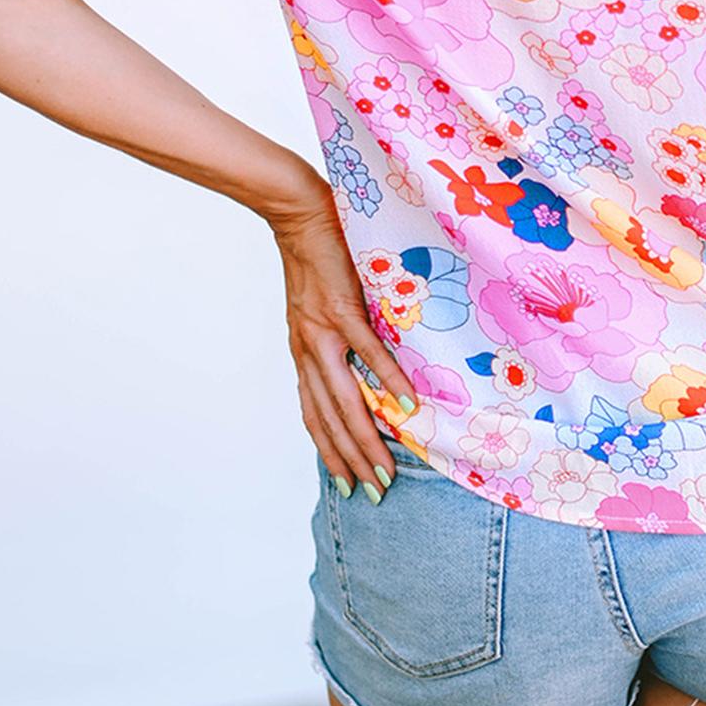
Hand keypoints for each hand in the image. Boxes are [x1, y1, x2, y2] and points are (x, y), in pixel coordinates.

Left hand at [271, 198, 419, 502]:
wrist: (298, 214)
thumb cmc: (314, 255)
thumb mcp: (315, 307)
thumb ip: (333, 336)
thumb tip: (360, 361)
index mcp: (303, 352)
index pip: (314, 414)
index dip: (329, 451)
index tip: (346, 483)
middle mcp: (309, 350)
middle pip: (330, 418)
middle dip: (350, 460)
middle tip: (374, 492)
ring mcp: (325, 332)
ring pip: (345, 398)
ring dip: (366, 437)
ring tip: (386, 467)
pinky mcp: (344, 309)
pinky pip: (369, 352)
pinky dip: (388, 380)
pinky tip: (407, 404)